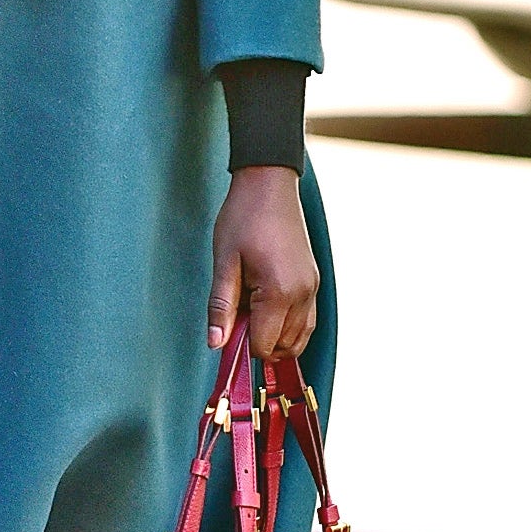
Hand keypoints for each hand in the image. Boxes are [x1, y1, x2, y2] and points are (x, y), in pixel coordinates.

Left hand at [207, 167, 318, 359]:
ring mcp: (312, 288)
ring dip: (275, 335)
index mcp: (279, 292)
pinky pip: (306, 320)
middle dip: (259, 339)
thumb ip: (221, 307)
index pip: (264, 346)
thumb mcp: (224, 262)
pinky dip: (288, 324)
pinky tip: (267, 305)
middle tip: (238, 311)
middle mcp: (303, 294)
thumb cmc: (243, 218)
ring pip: (299, 338)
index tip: (228, 322)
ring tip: (251, 308)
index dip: (242, 343)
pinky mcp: (314, 281)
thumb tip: (216, 344)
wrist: (269, 184)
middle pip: (284, 347)